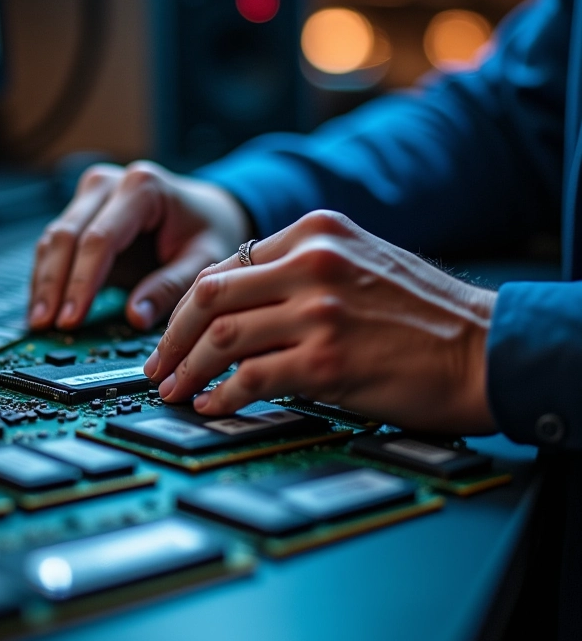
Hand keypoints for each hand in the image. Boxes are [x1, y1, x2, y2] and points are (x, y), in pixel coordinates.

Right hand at [29, 161, 251, 330]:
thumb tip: (136, 316)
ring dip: (44, 282)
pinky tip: (42, 306)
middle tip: (47, 325)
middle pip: (68, 235)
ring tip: (39, 322)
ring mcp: (92, 195)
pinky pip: (55, 245)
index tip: (72, 317)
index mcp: (143, 187)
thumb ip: (171, 286)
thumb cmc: (208, 232)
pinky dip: (48, 276)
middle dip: (55, 284)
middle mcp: (110, 183)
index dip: (82, 282)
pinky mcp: (82, 212)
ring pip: (54, 239)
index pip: (101, 238)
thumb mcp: (205, 260)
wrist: (208, 211)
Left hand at [144, 211, 497, 433]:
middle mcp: (312, 263)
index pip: (225, 266)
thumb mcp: (358, 262)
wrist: (485, 346)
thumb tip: (239, 307)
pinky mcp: (327, 360)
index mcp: (314, 233)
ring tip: (173, 391)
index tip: (174, 334)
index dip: (188, 306)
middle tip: (156, 366)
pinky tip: (211, 406)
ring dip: (187, 368)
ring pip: (220, 337)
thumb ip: (298, 271)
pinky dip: (222, 395)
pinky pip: (250, 377)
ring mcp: (318, 311)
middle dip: (171, 336)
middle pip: (209, 296)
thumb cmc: (423, 311)